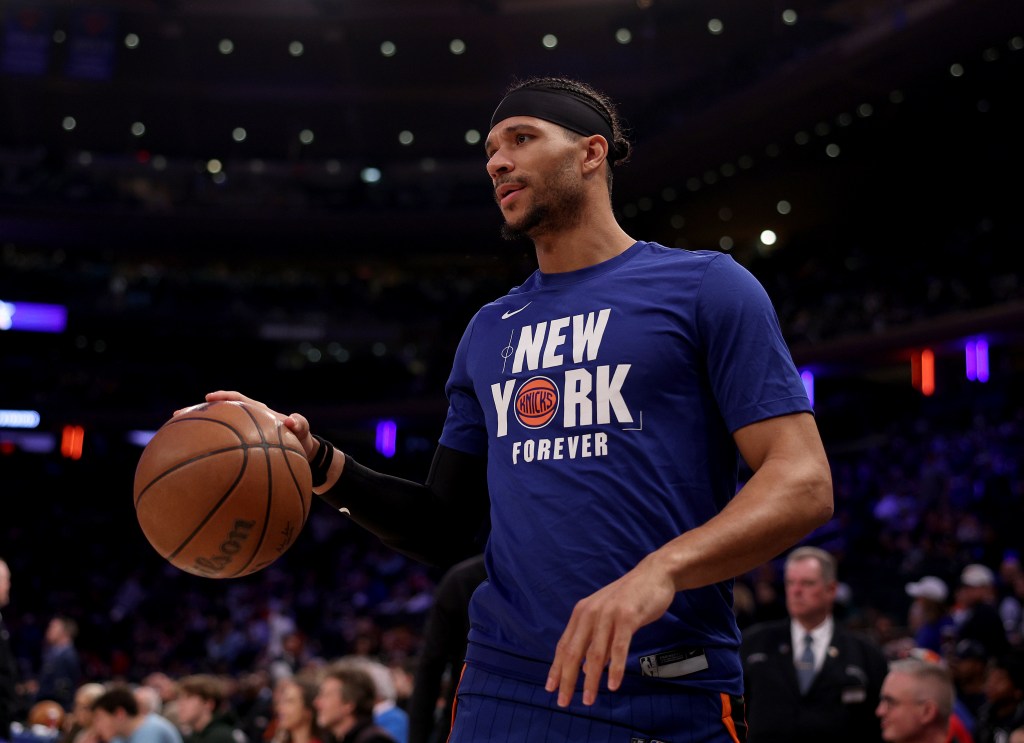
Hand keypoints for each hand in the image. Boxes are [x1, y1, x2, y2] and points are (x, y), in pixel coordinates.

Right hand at [173, 390, 316, 459]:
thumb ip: (301, 424)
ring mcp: (241, 433)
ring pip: (215, 429)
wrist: (302, 453)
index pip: (238, 400)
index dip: (223, 397)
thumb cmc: (301, 439)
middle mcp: (246, 420)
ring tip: (174, 436)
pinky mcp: (240, 447)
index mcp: (259, 411)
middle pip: (218, 412)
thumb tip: (292, 420)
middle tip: (177, 416)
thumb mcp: (304, 431)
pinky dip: (207, 449)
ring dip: (196, 430)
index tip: (209, 398)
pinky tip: (191, 460)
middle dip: (198, 412)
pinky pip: (221, 446)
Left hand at [545, 555, 675, 706]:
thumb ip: (595, 640)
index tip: (550, 689)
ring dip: (590, 680)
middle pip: (573, 652)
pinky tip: (612, 685)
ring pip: (595, 654)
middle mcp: (590, 613)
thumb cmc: (629, 599)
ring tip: (588, 700)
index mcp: (581, 613)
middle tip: (563, 702)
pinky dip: (615, 668)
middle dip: (567, 680)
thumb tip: (585, 669)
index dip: (556, 669)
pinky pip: (618, 647)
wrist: (653, 574)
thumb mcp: (606, 617)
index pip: (564, 646)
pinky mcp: (627, 617)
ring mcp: (608, 615)